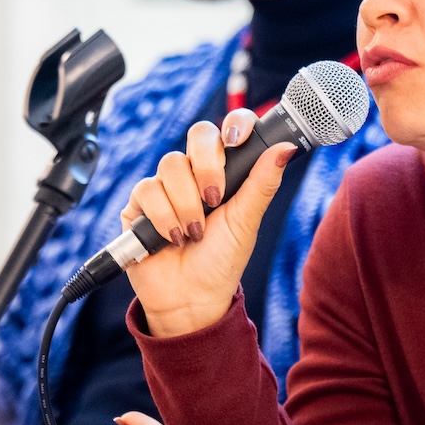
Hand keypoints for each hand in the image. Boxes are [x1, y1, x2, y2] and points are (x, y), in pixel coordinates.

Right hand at [120, 111, 295, 337]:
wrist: (190, 299)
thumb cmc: (221, 262)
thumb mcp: (246, 222)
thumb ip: (262, 183)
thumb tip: (286, 147)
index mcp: (224, 173)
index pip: (227, 132)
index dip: (234, 125)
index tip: (238, 142)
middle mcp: (193, 174)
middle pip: (197, 135)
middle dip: (207, 165)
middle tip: (215, 198)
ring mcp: (165, 187)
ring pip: (170, 165)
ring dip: (186, 203)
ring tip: (195, 233)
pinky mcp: (138, 204)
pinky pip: (147, 190)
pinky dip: (164, 216)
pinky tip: (173, 238)